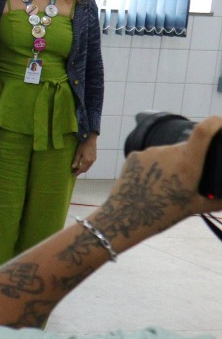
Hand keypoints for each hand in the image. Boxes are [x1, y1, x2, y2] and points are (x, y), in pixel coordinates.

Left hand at [72, 133, 98, 175]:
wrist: (91, 140)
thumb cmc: (83, 145)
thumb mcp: (78, 153)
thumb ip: (76, 160)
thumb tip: (73, 167)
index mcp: (87, 160)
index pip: (81, 169)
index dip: (77, 173)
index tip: (73, 175)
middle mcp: (91, 161)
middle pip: (85, 170)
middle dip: (80, 172)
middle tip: (74, 173)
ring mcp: (94, 160)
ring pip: (88, 167)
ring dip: (83, 169)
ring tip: (77, 170)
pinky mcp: (94, 158)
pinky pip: (90, 165)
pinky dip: (86, 166)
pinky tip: (81, 165)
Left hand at [98, 117, 221, 238]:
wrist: (126, 217)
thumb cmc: (164, 213)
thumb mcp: (196, 207)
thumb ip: (219, 201)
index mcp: (187, 163)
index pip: (203, 130)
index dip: (215, 122)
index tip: (221, 122)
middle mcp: (168, 152)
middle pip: (187, 146)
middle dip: (192, 156)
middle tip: (188, 177)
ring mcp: (149, 152)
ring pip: (168, 152)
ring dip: (172, 162)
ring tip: (167, 184)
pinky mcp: (134, 155)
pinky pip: (151, 157)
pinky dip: (155, 166)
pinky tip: (151, 181)